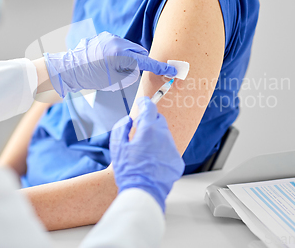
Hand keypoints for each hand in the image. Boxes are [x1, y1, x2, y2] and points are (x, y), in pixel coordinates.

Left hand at [44, 32, 176, 96]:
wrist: (68, 69)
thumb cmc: (89, 78)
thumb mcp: (113, 80)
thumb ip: (130, 73)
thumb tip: (139, 68)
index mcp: (120, 55)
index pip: (146, 62)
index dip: (160, 68)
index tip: (172, 71)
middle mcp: (116, 42)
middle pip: (140, 52)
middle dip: (140, 63)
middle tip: (131, 74)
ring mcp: (110, 38)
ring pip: (130, 48)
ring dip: (129, 58)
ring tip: (114, 68)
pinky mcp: (104, 37)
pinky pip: (120, 45)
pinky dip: (120, 53)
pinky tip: (108, 62)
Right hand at [110, 97, 184, 211]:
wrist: (143, 193)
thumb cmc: (129, 172)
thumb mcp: (117, 147)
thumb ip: (121, 128)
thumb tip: (128, 121)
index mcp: (149, 130)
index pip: (150, 108)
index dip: (145, 102)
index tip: (143, 102)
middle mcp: (164, 137)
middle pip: (159, 121)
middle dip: (150, 122)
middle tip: (139, 130)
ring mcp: (173, 149)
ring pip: (165, 136)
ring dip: (156, 138)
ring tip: (144, 152)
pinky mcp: (177, 161)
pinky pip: (169, 150)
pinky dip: (162, 152)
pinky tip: (152, 162)